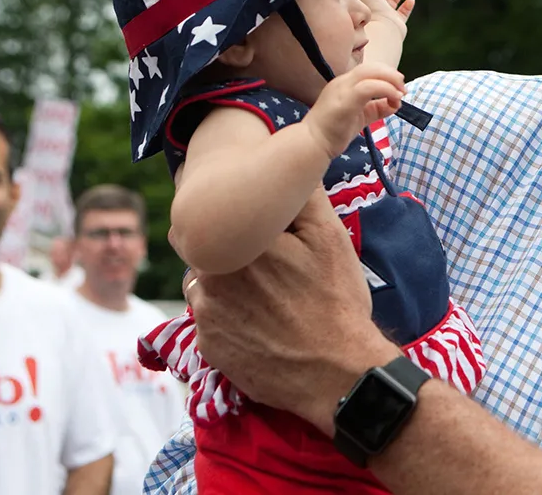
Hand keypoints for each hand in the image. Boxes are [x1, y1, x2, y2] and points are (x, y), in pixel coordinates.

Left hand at [184, 188, 398, 429]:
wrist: (337, 375)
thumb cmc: (336, 302)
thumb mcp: (330, 238)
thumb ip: (301, 196)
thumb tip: (285, 166)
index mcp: (235, 245)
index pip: (215, 216)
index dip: (232, 219)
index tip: (252, 227)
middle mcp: (209, 277)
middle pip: (206, 249)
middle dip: (228, 250)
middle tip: (267, 263)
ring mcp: (205, 316)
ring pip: (204, 284)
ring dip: (224, 283)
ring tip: (265, 295)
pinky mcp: (208, 348)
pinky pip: (209, 320)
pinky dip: (228, 317)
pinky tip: (260, 323)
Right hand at [303, 62, 405, 156]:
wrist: (312, 144)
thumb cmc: (334, 132)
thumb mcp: (360, 116)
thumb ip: (376, 108)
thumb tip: (394, 104)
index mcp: (344, 83)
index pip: (369, 70)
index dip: (387, 75)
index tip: (399, 89)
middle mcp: (342, 82)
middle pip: (372, 67)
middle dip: (392, 75)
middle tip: (403, 89)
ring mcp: (342, 89)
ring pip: (370, 72)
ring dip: (391, 80)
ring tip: (400, 94)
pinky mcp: (345, 101)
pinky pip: (369, 87)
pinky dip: (386, 90)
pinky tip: (394, 100)